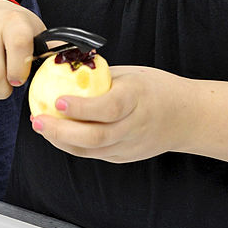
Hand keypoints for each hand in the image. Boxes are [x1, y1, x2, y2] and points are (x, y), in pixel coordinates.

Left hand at [30, 65, 195, 162]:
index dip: (81, 107)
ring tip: (41, 126)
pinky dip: (72, 145)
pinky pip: (94, 154)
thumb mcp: (131, 74)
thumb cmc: (157, 89)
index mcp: (137, 98)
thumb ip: (99, 78)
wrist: (188, 117)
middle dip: (61, 131)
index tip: (58, 101)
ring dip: (61, 140)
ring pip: (91, 150)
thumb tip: (63, 71)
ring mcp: (130, 145)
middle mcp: (134, 126)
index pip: (108, 108)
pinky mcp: (125, 157)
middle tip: (38, 120)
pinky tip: (56, 134)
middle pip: (96, 136)